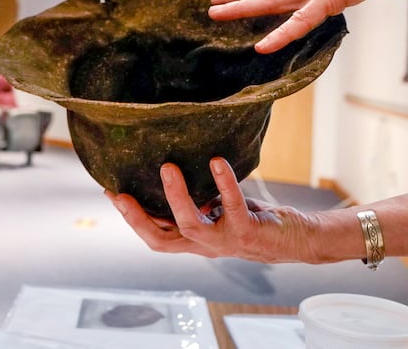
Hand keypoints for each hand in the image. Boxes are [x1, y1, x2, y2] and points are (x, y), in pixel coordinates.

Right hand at [105, 158, 328, 263]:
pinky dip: (223, 182)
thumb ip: (199, 200)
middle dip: (137, 218)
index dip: (131, 218)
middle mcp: (205, 246)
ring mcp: (225, 242)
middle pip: (160, 239)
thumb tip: (173, 168)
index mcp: (196, 241)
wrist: (297, 241)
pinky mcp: (247, 232)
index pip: (155, 235)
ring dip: (175, 197)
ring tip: (167, 167)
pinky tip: (216, 161)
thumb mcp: (219, 211)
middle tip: (119, 193)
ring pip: (189, 225)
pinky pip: (232, 206)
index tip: (110, 192)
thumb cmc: (254, 221)